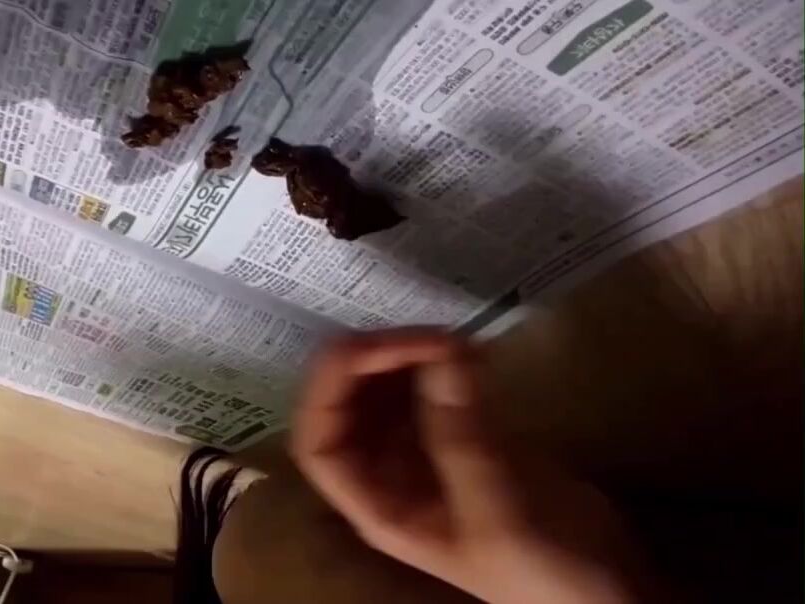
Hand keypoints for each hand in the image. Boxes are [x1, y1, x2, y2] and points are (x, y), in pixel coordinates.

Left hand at [290, 330, 653, 603]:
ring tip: (449, 337)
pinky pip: (431, 391)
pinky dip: (440, 364)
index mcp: (378, 507)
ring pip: (385, 392)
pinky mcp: (464, 438)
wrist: (608, 593)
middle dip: (371, 362)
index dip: (330, 390)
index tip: (373, 348)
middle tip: (426, 334)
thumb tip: (440, 352)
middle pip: (346, 407)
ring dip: (404, 357)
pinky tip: (468, 348)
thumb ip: (464, 437)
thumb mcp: (500, 512)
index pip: (319, 443)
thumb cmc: (545, 574)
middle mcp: (389, 478)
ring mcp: (425, 455)